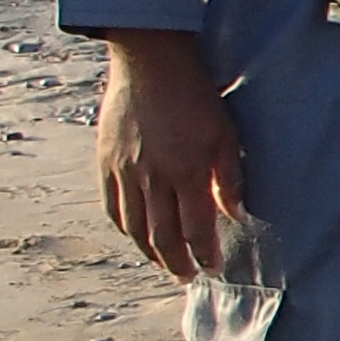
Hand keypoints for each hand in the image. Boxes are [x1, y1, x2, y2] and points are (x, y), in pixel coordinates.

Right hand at [96, 29, 244, 278]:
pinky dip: (124, 228)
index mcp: (186, 172)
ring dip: (149, 253)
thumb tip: (235, 215)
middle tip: (187, 277)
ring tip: (164, 265)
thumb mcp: (226, 135)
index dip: (204, 254)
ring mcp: (123, 172)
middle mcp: (151, 177)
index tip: (213, 269)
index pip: (195, 229)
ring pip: (133, 228)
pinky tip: (135, 236)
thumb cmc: (196, 97)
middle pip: (161, 237)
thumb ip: (229, 178)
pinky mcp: (104, 162)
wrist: (150, 63)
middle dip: (176, 263)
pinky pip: (111, 207)